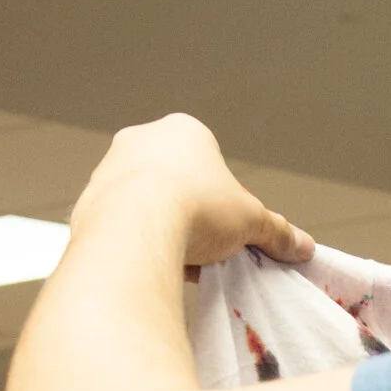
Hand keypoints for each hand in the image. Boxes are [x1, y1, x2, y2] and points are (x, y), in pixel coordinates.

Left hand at [70, 113, 311, 267]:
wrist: (134, 232)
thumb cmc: (197, 211)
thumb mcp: (253, 222)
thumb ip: (278, 231)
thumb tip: (303, 246)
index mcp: (184, 130)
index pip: (215, 167)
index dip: (230, 201)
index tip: (234, 228)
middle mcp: (141, 139)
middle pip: (180, 182)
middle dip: (197, 213)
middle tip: (212, 244)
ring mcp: (109, 167)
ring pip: (149, 202)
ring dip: (168, 227)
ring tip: (184, 256)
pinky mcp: (87, 199)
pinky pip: (123, 222)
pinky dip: (141, 240)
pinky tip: (156, 260)